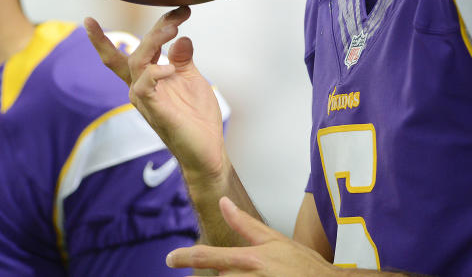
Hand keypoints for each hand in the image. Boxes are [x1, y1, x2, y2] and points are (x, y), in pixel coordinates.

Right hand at [84, 6, 225, 181]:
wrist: (207, 150)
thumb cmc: (197, 118)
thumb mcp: (190, 79)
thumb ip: (182, 58)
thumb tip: (181, 37)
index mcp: (148, 79)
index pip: (135, 49)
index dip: (155, 27)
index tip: (181, 10)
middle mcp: (140, 88)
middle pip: (133, 52)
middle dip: (154, 29)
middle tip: (177, 15)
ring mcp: (145, 99)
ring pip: (137, 62)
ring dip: (154, 42)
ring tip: (174, 29)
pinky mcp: (153, 110)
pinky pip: (144, 86)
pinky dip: (155, 71)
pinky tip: (171, 67)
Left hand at [166, 197, 339, 275]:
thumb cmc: (302, 264)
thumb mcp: (273, 239)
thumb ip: (244, 223)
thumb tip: (223, 202)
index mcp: (249, 259)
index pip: (207, 256)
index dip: (184, 257)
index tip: (169, 258)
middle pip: (217, 276)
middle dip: (223, 272)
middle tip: (249, 267)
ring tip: (260, 272)